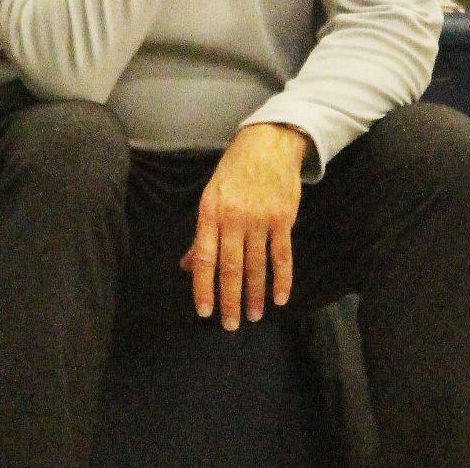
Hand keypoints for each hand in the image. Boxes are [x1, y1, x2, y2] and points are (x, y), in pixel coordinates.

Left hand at [179, 123, 308, 330]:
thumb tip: (187, 266)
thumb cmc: (234, 172)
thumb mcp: (211, 197)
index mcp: (210, 212)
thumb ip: (202, 235)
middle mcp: (234, 217)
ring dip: (256, 294)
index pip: (204, 258)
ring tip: (254, 315)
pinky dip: (282, 280)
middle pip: (231, 268)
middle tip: (231, 325)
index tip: (205, 313)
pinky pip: (282, 256)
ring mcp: (260, 218)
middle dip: (230, 300)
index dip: (204, 287)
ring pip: (256, 266)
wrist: (267, 144)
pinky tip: (279, 298)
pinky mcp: (283, 218)